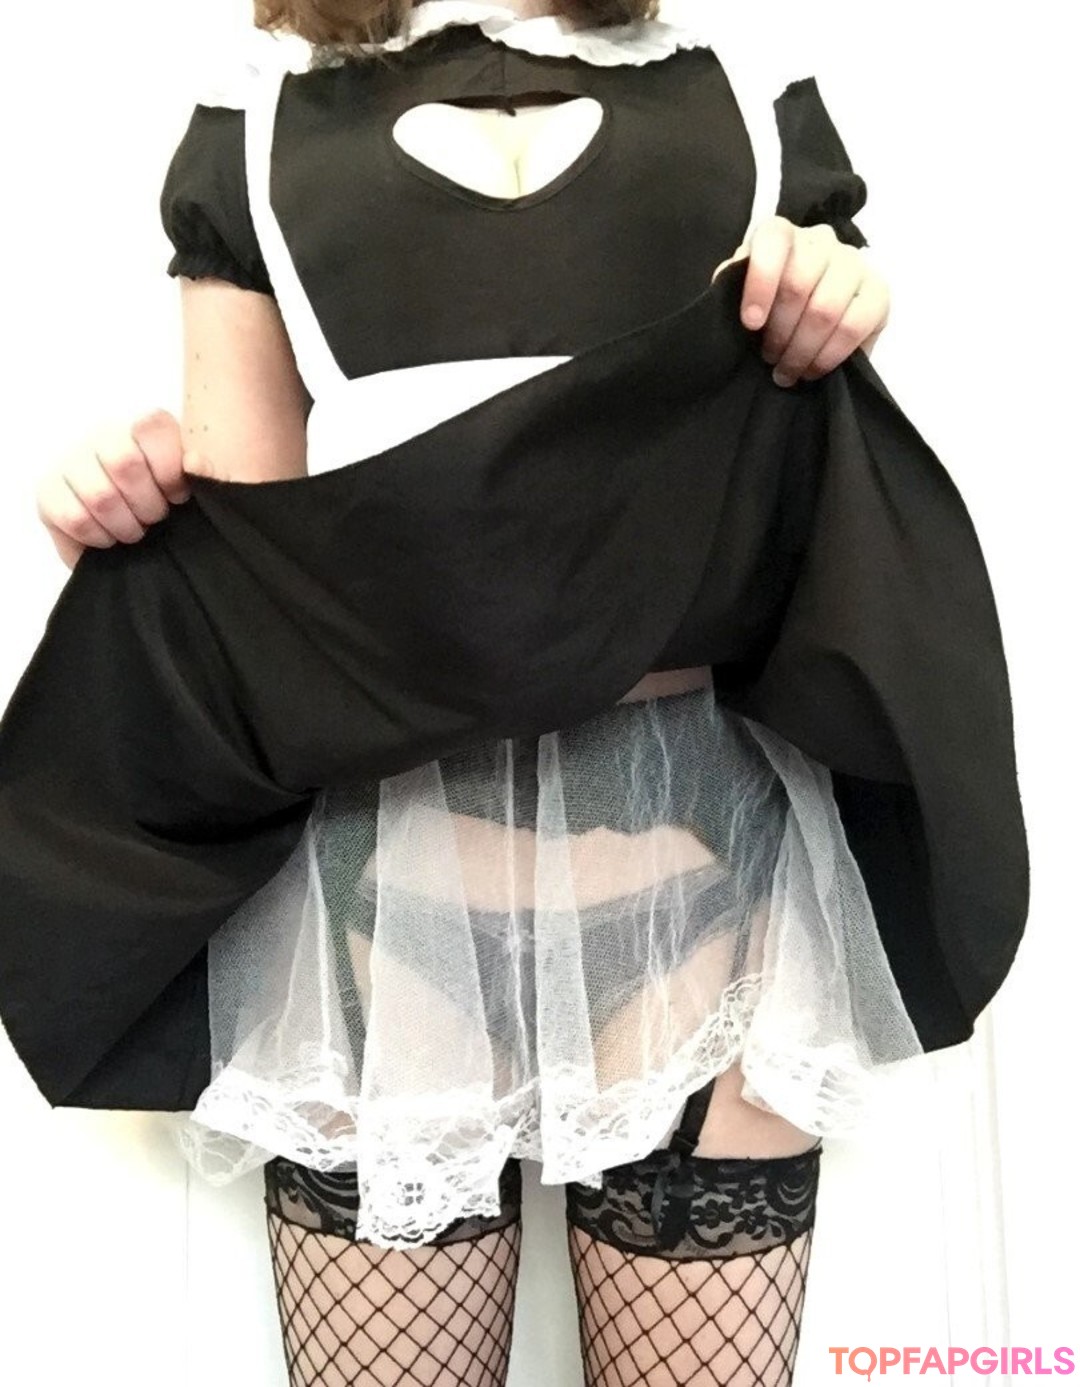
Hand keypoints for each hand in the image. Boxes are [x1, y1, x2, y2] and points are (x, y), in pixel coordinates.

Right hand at [35, 410, 197, 569]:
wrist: (139, 549)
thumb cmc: (172, 514)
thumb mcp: (200, 494)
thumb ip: (207, 474)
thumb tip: (195, 462)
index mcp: (145, 429)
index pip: (152, 426)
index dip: (169, 469)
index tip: (178, 496)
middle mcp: (106, 436)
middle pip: (124, 462)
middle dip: (148, 504)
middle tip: (154, 519)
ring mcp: (72, 461)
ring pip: (99, 495)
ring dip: (125, 526)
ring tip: (133, 531)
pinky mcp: (48, 492)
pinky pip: (74, 518)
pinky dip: (98, 537)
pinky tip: (107, 538)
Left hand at [711, 216, 889, 386]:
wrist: (806, 317)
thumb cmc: (766, 304)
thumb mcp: (739, 292)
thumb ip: (731, 287)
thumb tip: (727, 294)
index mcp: (781, 233)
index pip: (773, 242)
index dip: (760, 285)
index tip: (750, 325)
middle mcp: (821, 241)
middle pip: (798, 284)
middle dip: (779, 332)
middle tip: (769, 358)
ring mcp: (853, 263)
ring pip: (826, 310)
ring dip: (802, 350)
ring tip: (788, 372)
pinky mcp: (879, 292)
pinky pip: (855, 326)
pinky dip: (829, 356)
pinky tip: (813, 370)